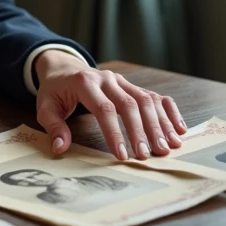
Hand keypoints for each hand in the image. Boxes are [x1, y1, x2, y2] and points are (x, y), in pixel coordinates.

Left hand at [33, 51, 186, 160]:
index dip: (115, 132)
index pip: (104, 109)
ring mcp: (123, 81)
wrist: (64, 69)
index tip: (123, 155)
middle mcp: (108, 79)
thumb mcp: (46, 107)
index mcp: (85, 83)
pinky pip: (156, 97)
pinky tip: (179, 130)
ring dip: (160, 124)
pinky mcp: (132, 86)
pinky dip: (169, 112)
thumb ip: (53, 127)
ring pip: (147, 100)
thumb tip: (60, 148)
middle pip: (130, 104)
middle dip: (142, 131)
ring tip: (169, 147)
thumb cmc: (55, 91)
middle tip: (149, 155)